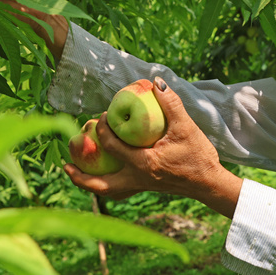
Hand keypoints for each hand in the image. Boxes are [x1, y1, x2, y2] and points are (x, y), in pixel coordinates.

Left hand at [64, 77, 241, 218]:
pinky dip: (105, 184)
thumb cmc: (199, 155)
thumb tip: (156, 82)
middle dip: (79, 176)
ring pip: (106, 192)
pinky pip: (117, 190)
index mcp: (143, 164)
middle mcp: (137, 179)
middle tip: (65, 162)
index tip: (102, 115)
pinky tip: (102, 173)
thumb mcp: (186, 127)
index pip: (112, 146)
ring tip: (73, 172)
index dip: (103, 129)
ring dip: (88, 184)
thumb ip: (171, 103)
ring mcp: (140, 187)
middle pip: (99, 185)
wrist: (210, 183)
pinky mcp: (145, 188)